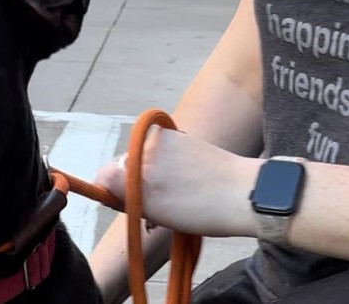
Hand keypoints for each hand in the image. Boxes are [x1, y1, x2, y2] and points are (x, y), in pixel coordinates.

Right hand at [94, 125, 258, 237]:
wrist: (247, 194)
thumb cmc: (202, 206)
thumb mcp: (152, 206)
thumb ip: (118, 190)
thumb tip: (100, 180)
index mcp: (136, 158)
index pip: (104, 176)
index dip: (114, 196)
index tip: (133, 210)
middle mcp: (148, 142)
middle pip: (124, 169)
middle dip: (135, 188)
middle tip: (159, 209)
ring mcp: (167, 138)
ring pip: (144, 164)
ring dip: (152, 181)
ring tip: (176, 201)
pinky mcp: (183, 139)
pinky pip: (162, 156)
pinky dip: (168, 172)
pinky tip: (186, 188)